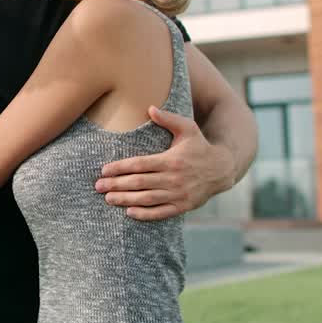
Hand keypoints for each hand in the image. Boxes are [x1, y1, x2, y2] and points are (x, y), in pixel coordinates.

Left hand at [94, 105, 235, 220]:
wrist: (223, 169)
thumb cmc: (200, 146)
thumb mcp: (188, 128)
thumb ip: (168, 119)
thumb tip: (150, 108)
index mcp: (172, 159)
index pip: (140, 164)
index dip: (120, 168)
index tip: (104, 170)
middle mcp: (174, 178)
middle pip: (140, 182)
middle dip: (117, 185)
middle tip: (98, 186)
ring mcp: (179, 194)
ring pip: (147, 198)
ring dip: (126, 199)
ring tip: (109, 199)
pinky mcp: (183, 206)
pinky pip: (161, 212)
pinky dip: (145, 214)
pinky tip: (130, 212)